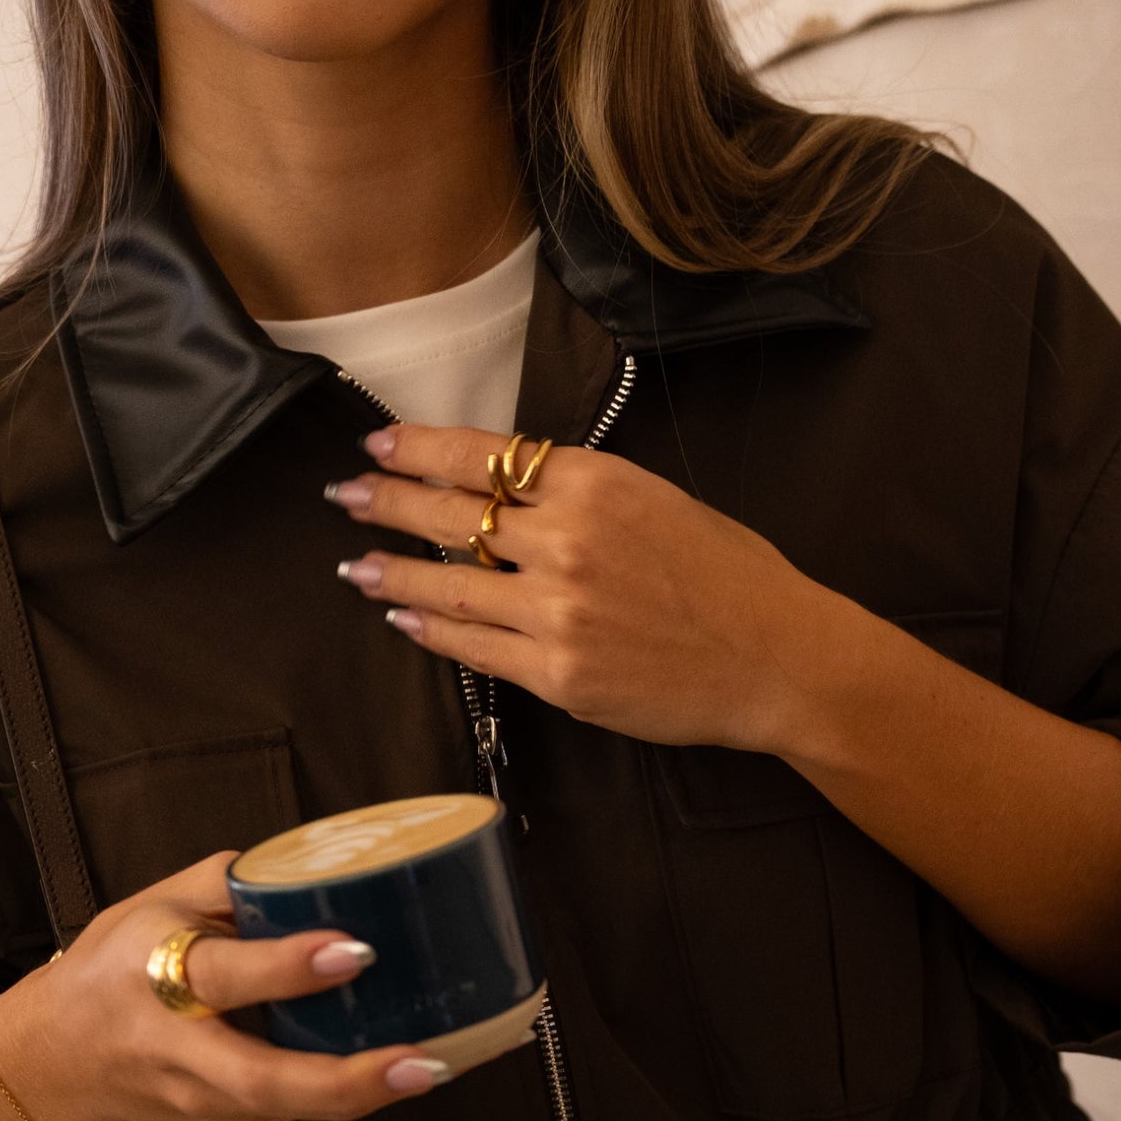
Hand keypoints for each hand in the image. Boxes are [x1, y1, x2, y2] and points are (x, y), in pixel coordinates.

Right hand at [0, 850, 446, 1120]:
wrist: (56, 1061)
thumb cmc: (113, 969)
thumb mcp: (153, 904)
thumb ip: (229, 886)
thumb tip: (314, 869)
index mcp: (153, 975)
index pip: (225, 976)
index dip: (289, 968)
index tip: (357, 949)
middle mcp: (178, 1049)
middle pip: (263, 1080)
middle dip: (346, 1079)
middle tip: (420, 1061)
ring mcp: (203, 1099)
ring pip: (289, 1110)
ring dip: (366, 1095)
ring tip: (437, 1065)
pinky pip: (297, 1112)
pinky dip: (351, 1096)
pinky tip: (403, 1073)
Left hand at [326, 422, 822, 754]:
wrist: (776, 659)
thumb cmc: (730, 578)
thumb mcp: (658, 501)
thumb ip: (584, 494)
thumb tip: (513, 490)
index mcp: (595, 483)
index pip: (482, 455)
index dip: (419, 450)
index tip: (380, 446)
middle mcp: (567, 541)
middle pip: (452, 515)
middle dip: (387, 504)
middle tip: (344, 498)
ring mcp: (558, 612)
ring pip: (452, 585)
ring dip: (394, 573)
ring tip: (356, 567)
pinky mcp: (559, 674)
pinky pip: (475, 649)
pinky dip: (433, 629)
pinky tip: (404, 617)